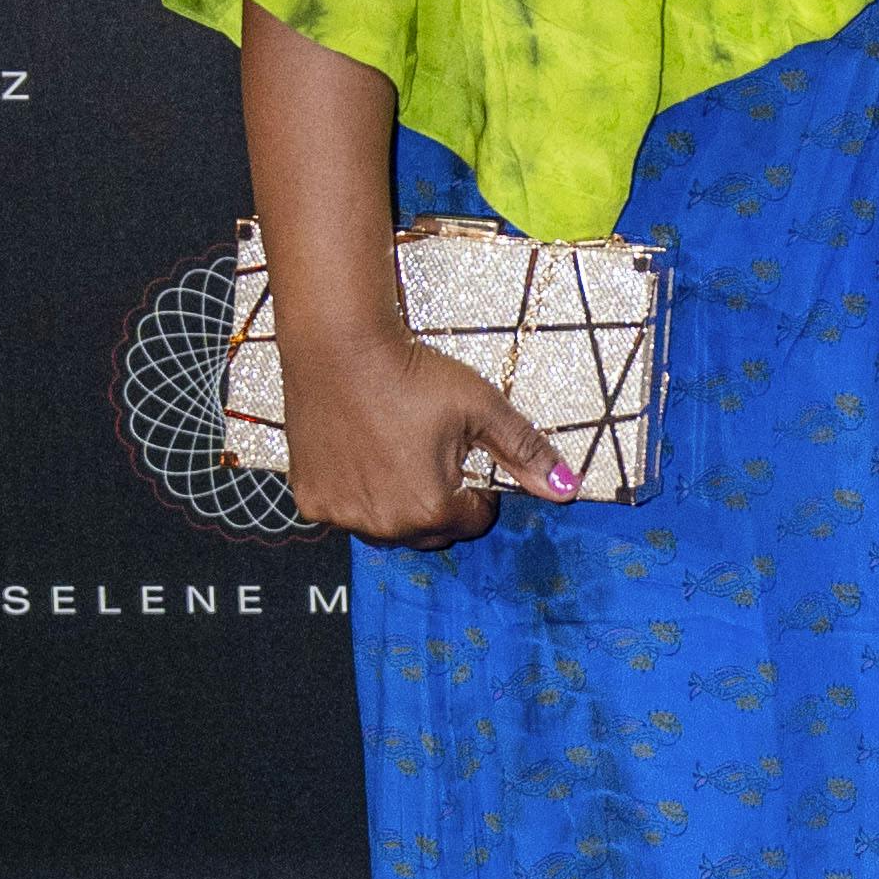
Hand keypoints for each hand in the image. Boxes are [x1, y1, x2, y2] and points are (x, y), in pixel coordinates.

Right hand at [277, 330, 575, 544]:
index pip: (474, 521)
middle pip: (431, 532)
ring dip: (398, 504)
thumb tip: (568, 488)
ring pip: (387, 526)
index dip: (478, 489)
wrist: (339, 346)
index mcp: (431, 509)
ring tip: (396, 450)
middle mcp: (385, 525)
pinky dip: (356, 493)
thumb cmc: (413, 375)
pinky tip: (361, 452)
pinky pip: (346, 511)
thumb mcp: (481, 408)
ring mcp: (342, 516)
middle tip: (432, 452)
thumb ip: (524, 452)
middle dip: (440, 502)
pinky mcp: (310, 499)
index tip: (465, 455)